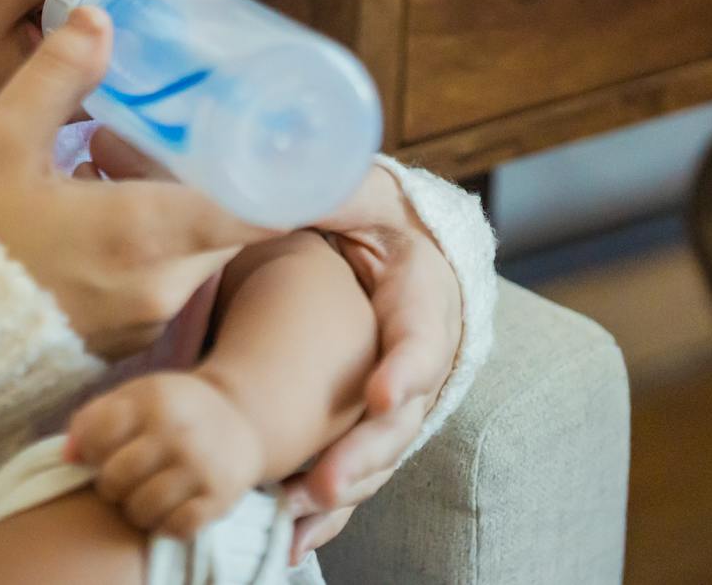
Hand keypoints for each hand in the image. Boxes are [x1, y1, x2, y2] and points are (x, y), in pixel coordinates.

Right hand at [0, 9, 283, 357]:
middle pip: (228, 226)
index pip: (263, 210)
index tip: (276, 137)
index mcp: (146, 233)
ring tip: (104, 163)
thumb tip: (100, 18)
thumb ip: (57, 77)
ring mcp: (142, 324)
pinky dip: (146, 248)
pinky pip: (159, 287)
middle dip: (208, 175)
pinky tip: (90, 212)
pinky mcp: (118, 346)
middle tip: (164, 131)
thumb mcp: (2, 141)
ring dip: (172, 209)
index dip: (289, 176)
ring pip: (193, 256)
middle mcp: (160, 288)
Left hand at [67, 371, 263, 539]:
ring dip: (134, 509)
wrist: (240, 415)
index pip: (96, 438)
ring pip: (142, 509)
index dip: (91, 451)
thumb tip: (67, 456)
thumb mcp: (136, 396)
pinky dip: (165, 524)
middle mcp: (178, 432)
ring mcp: (200, 466)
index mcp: (153, 400)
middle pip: (115, 479)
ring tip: (141, 495)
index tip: (103, 451)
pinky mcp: (219, 497)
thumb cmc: (174, 408)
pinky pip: (176, 528)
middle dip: (110, 485)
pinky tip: (167, 508)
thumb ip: (94, 418)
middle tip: (122, 478)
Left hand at [281, 166, 462, 558]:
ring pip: (381, 454)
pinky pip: (356, 471)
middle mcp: (420, 354)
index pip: (421, 334)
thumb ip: (333, 187)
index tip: (383, 397)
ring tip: (295, 516)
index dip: (405, 369)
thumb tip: (290, 171)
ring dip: (342, 489)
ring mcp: (399, 396)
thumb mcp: (359, 191)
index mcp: (421, 292)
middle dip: (366, 453)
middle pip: (403, 415)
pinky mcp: (369, 422)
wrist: (394, 241)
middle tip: (323, 483)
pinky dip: (329, 509)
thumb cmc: (371, 213)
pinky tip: (294, 540)